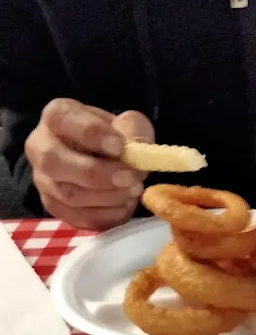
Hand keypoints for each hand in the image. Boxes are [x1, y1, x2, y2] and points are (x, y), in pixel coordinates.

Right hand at [25, 99, 154, 229]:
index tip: (120, 146)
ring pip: (68, 194)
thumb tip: (137, 151)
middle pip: (55, 162)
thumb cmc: (110, 137)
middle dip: (97, 173)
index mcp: (56, 117)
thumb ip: (133, 129)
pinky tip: (125, 206)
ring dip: (107, 197)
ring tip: (133, 190)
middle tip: (130, 178)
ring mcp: (44, 181)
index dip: (92, 133)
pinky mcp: (54, 207)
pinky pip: (77, 217)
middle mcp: (40, 147)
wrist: (100, 160)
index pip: (61, 119)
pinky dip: (106, 215)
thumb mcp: (126, 123)